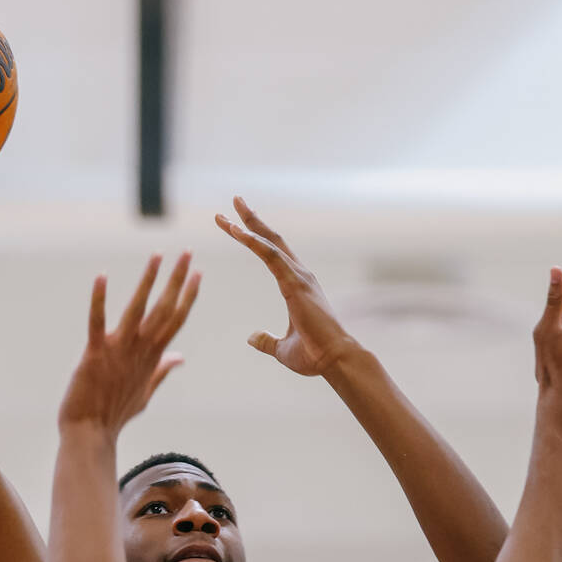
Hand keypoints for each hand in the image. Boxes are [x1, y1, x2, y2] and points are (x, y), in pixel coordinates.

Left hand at [59, 253, 199, 434]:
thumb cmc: (115, 413)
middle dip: (177, 280)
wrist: (90, 432)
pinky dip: (98, 300)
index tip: (198, 273)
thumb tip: (179, 358)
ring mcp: (118, 350)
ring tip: (157, 256)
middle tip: (187, 253)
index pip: (175, 319)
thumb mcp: (146, 391)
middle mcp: (140, 350)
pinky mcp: (94, 353)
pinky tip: (101, 276)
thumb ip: (162, 370)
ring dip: (148, 282)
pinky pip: (96, 322)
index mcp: (152, 356)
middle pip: (164, 309)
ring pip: (138, 310)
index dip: (187, 295)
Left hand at [215, 197, 358, 376]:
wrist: (335, 361)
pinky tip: (236, 231)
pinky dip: (252, 242)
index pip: (271, 253)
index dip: (254, 236)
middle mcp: (299, 275)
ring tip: (226, 214)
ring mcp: (299, 277)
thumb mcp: (282, 349)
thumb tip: (251, 337)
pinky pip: (270, 256)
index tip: (234, 223)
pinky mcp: (295, 284)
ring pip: (269, 244)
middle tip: (235, 200)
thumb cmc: (314, 355)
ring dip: (247, 226)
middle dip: (252, 219)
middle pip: (271, 240)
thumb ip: (267, 341)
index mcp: (296, 285)